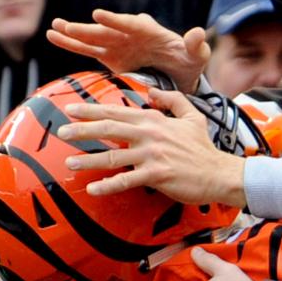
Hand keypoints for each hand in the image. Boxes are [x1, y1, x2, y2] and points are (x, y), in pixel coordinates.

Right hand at [47, 11, 209, 93]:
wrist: (180, 78)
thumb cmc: (189, 63)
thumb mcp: (197, 56)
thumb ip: (196, 45)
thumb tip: (197, 32)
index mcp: (151, 31)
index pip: (132, 24)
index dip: (115, 20)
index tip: (98, 15)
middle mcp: (131, 34)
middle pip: (107, 31)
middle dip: (88, 29)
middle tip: (67, 26)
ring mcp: (118, 44)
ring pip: (93, 38)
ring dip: (74, 34)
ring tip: (54, 28)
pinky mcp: (109, 56)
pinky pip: (88, 49)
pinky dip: (72, 44)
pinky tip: (54, 36)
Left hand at [59, 88, 247, 205]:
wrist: (220, 173)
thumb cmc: (204, 148)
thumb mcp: (193, 116)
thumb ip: (172, 100)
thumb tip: (152, 91)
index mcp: (155, 120)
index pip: (117, 112)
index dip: (92, 110)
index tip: (71, 108)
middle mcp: (150, 135)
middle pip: (109, 129)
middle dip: (82, 129)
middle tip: (62, 130)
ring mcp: (153, 155)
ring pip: (113, 157)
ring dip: (88, 159)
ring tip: (69, 161)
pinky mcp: (157, 175)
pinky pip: (127, 181)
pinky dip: (108, 185)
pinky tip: (93, 189)